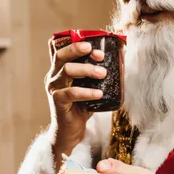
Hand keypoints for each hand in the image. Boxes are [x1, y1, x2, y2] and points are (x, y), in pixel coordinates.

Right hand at [45, 41, 106, 158]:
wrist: (71, 132)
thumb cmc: (81, 107)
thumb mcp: (89, 87)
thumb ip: (96, 75)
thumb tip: (120, 64)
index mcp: (59, 69)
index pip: (59, 48)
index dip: (73, 41)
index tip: (92, 43)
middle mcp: (54, 75)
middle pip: (61, 54)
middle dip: (79, 49)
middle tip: (98, 53)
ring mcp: (54, 88)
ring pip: (67, 70)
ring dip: (87, 69)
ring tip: (103, 73)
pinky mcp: (57, 102)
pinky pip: (71, 93)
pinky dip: (87, 92)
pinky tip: (99, 93)